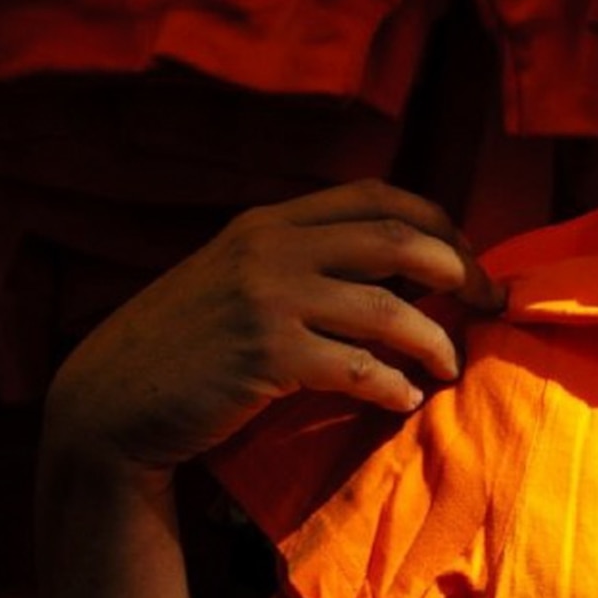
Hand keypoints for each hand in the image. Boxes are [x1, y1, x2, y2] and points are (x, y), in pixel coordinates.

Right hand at [42, 182, 505, 476]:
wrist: (109, 401)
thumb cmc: (187, 346)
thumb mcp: (239, 278)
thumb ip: (305, 261)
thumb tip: (406, 266)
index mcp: (270, 222)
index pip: (379, 197)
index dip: (439, 223)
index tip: (469, 260)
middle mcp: (272, 247)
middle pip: (402, 241)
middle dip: (461, 272)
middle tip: (488, 305)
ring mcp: (268, 299)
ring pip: (393, 310)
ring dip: (437, 341)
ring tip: (450, 366)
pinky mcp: (267, 354)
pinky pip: (361, 367)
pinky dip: (393, 385)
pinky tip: (403, 400)